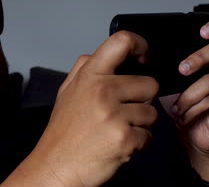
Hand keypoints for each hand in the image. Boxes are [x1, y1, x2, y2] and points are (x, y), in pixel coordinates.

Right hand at [2, 31, 158, 186]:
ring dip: (140, 124)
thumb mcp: (66, 92)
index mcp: (90, 76)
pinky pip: (149, 136)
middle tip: (123, 111)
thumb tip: (100, 54)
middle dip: (142, 99)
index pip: (122, 42)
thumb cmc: (63, 132)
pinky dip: (139, 143)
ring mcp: (114, 115)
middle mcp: (103, 91)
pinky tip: (119, 144)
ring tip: (117, 130)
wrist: (56, 167)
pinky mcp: (125, 139)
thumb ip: (83, 69)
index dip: (141, 45)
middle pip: (150, 84)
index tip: (144, 57)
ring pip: (152, 113)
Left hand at [159, 19, 208, 179]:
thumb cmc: (183, 107)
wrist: (193, 135)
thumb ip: (166, 68)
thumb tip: (145, 57)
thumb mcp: (169, 83)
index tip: (203, 31)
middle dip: (198, 58)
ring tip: (178, 106)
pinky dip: (194, 108)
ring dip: (189, 94)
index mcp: (208, 58)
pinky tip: (185, 114)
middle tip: (182, 69)